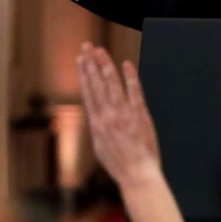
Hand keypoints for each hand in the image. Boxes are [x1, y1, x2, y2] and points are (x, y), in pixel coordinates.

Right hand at [77, 43, 161, 187]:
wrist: (136, 175)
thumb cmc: (120, 165)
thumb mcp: (101, 148)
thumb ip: (99, 130)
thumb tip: (96, 118)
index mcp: (97, 124)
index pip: (89, 92)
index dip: (84, 74)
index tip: (80, 60)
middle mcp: (107, 116)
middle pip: (97, 84)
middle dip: (91, 63)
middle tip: (87, 46)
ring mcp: (123, 115)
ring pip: (112, 85)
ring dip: (105, 65)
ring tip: (100, 50)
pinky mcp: (139, 115)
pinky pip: (134, 92)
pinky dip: (130, 77)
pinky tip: (126, 64)